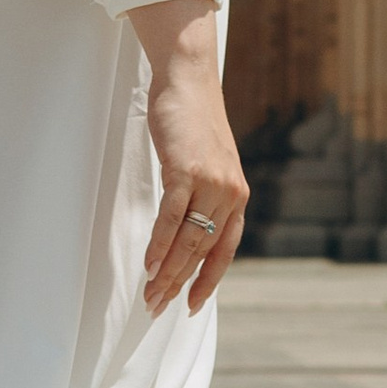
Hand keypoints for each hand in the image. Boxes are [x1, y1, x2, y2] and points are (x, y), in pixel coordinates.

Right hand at [128, 0, 248, 314]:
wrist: (189, 80)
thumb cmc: (193, 122)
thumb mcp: (207, 163)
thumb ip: (204, 195)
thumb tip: (186, 228)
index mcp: (237, 197)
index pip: (224, 251)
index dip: (208, 281)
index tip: (192, 307)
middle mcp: (229, 194)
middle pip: (202, 251)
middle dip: (179, 284)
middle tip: (156, 307)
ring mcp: (210, 182)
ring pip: (188, 239)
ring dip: (167, 271)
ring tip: (150, 294)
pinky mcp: (186, 170)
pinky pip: (172, 216)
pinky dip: (160, 243)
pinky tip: (150, 264)